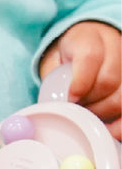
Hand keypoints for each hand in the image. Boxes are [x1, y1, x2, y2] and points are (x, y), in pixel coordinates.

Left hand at [39, 20, 120, 138]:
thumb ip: (53, 76)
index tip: (71, 98)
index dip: (80, 82)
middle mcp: (114, 48)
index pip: (90, 57)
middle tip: (78, 111)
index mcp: (89, 38)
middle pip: (109, 80)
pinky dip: (121, 124)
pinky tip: (109, 130)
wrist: (89, 40)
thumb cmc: (69, 54)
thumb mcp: (56, 58)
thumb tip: (52, 104)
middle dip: (91, 102)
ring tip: (90, 118)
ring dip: (106, 113)